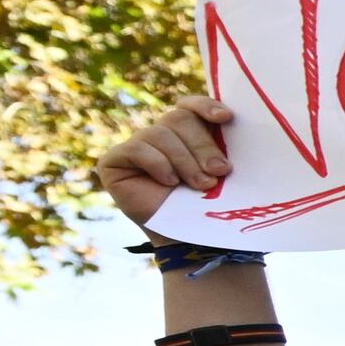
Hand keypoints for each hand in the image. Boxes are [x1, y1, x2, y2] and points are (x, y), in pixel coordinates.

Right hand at [99, 101, 239, 228]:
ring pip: (161, 133)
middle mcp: (161, 134)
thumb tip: (230, 119)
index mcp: (188, 133)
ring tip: (200, 185)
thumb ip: (222, 145)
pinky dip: (157, 165)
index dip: (205, 106)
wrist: (191, 240)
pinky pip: (137, 149)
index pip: (190, 105)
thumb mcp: (222, 172)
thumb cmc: (210, 206)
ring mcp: (136, 146)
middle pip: (180, 118)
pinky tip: (168, 183)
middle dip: (203, 146)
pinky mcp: (114, 160)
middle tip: (220, 172)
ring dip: (184, 162)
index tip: (226, 118)